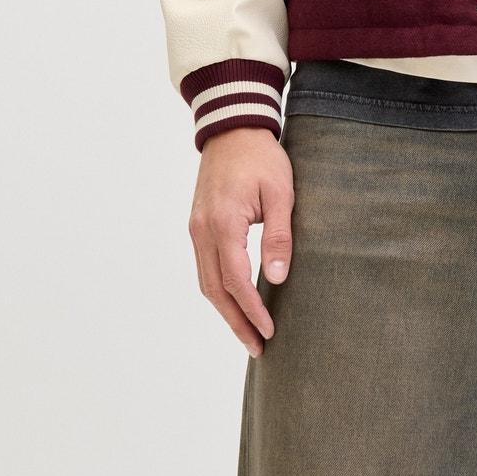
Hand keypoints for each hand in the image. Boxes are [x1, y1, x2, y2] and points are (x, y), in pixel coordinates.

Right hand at [188, 127, 294, 356]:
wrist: (232, 128)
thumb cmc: (261, 157)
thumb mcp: (281, 193)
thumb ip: (278, 237)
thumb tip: (277, 278)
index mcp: (223, 223)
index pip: (235, 280)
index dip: (252, 310)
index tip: (268, 331)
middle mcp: (202, 231)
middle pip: (214, 290)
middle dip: (236, 322)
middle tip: (257, 347)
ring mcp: (196, 229)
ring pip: (206, 282)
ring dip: (225, 310)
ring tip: (247, 333)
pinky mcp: (198, 226)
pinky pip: (204, 267)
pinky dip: (218, 290)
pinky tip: (235, 301)